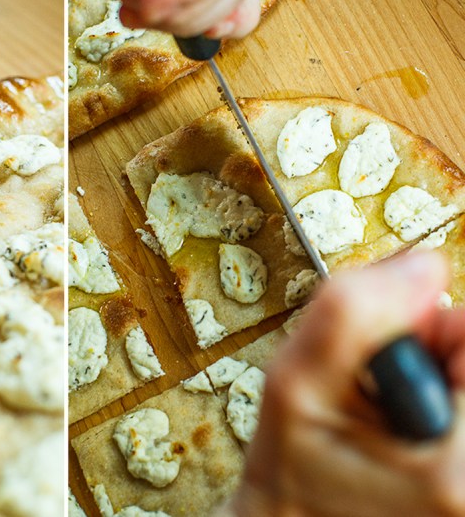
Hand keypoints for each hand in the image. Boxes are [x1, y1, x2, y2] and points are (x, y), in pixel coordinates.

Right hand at [225, 252, 464, 515]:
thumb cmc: (291, 475)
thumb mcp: (295, 385)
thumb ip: (352, 315)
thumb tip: (424, 264)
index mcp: (460, 473)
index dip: (427, 329)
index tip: (383, 362)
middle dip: (430, 356)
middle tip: (378, 393)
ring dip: (433, 380)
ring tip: (384, 417)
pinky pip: (462, 411)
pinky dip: (441, 404)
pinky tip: (402, 432)